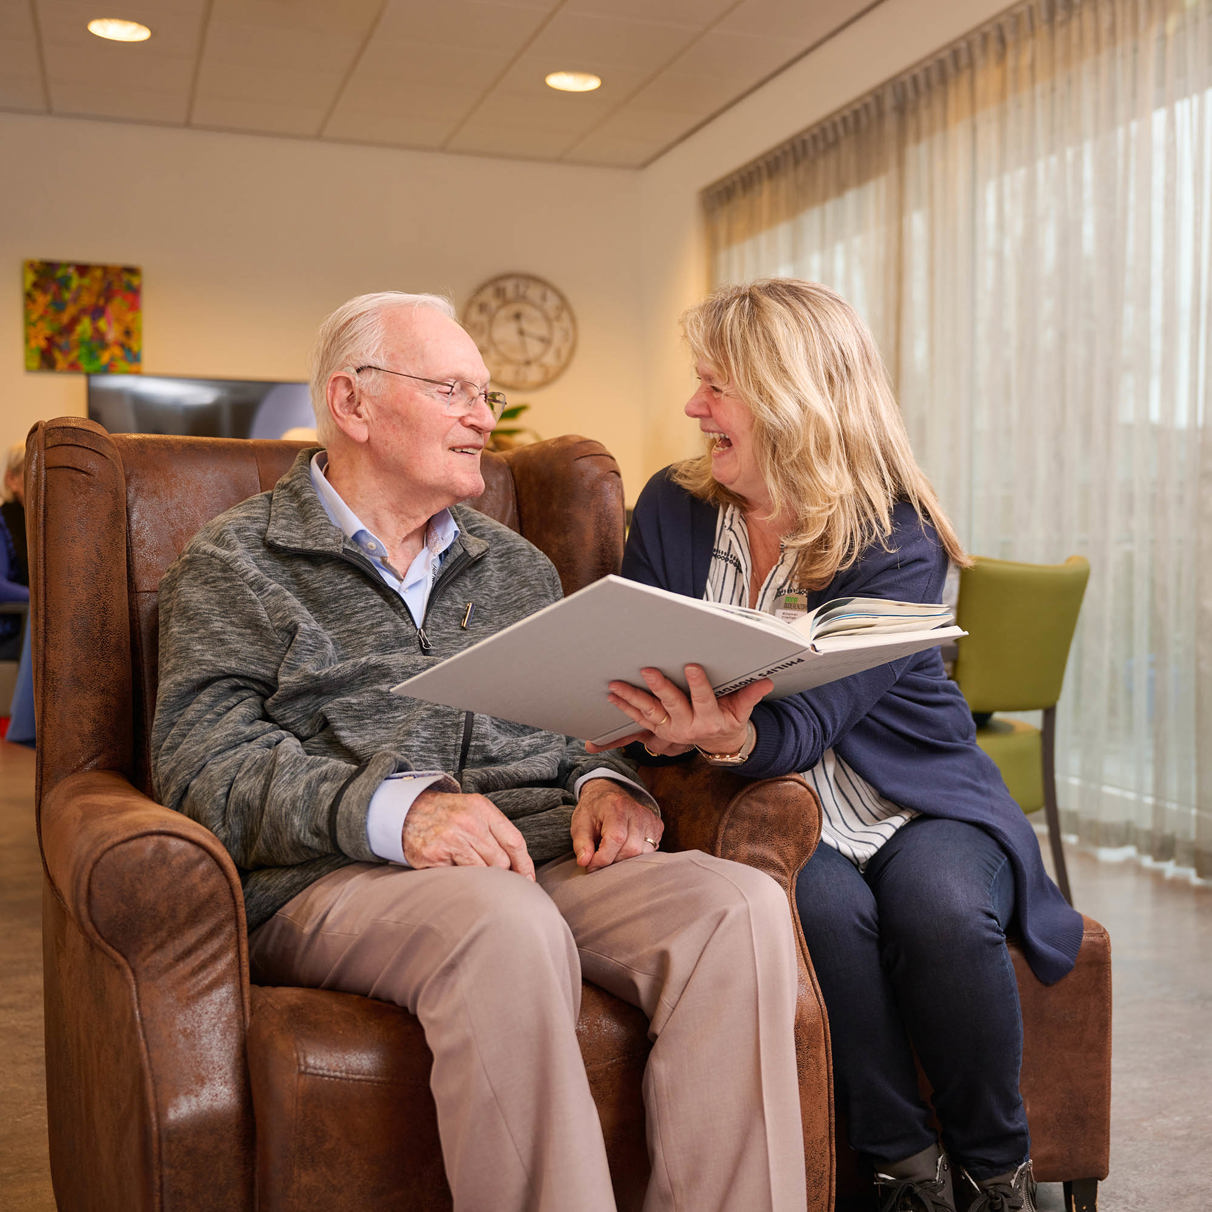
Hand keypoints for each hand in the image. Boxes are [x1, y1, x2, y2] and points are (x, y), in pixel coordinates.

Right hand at [402, 789, 534, 878]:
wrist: (405, 811)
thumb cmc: (446, 814)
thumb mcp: (473, 811)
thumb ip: (495, 831)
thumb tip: (520, 867)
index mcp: (482, 809)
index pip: (514, 841)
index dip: (525, 865)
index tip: (529, 880)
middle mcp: (468, 823)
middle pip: (501, 862)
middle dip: (501, 873)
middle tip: (493, 877)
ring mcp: (451, 839)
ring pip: (482, 872)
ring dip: (480, 878)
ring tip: (471, 872)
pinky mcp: (434, 855)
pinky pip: (458, 877)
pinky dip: (459, 878)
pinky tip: (451, 868)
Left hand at [570, 779, 662, 871]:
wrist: (608, 797)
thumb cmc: (593, 812)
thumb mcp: (579, 823)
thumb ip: (581, 843)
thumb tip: (584, 862)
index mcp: (616, 806)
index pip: (616, 838)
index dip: (603, 858)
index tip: (590, 865)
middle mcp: (638, 811)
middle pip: (631, 849)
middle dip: (613, 860)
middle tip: (599, 860)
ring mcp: (650, 819)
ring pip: (642, 853)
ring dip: (624, 860)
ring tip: (612, 853)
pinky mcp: (657, 827)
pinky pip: (650, 851)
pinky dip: (635, 856)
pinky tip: (624, 848)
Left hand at [586, 664, 770, 757]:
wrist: (717, 743)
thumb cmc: (730, 720)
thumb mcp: (742, 711)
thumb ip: (751, 695)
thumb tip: (766, 681)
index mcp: (710, 720)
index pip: (704, 700)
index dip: (698, 684)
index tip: (692, 666)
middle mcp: (687, 727)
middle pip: (672, 705)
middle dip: (660, 688)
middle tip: (648, 671)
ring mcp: (670, 730)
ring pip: (649, 713)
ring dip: (632, 699)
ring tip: (617, 685)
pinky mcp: (658, 730)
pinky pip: (639, 719)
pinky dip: (625, 708)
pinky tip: (612, 696)